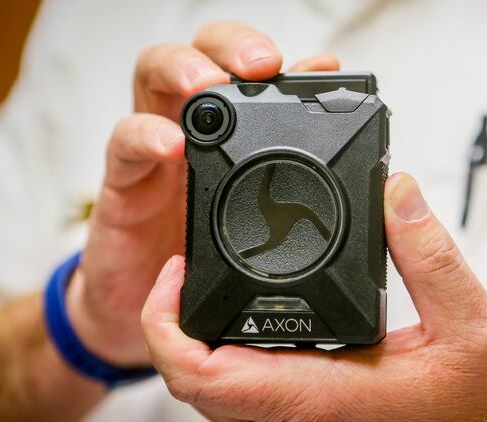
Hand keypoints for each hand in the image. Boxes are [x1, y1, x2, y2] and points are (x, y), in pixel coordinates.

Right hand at [67, 22, 340, 366]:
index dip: (287, 63)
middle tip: (263, 64)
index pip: (253, 74)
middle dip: (232, 48)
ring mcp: (154, 151)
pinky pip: (122, 146)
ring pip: (154, 78)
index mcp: (234, 137)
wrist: (148, 309)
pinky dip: (145, 136)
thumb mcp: (262, 225)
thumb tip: (363, 170)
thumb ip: (300, 186)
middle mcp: (192, 130)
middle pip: (203, 56)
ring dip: (184, 70)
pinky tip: (170, 143)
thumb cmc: (206, 255)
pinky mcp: (123, 184)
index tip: (324, 67)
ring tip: (209, 85)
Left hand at [141, 173, 486, 421]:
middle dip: (172, 327)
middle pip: (192, 386)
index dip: (166, 322)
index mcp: (326, 396)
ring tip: (209, 292)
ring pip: (212, 400)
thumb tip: (395, 194)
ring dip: (197, 347)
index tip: (175, 273)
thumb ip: (429, 253)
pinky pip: (241, 407)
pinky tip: (249, 332)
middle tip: (184, 273)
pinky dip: (226, 366)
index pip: (205, 373)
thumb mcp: (470, 320)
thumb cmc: (481, 408)